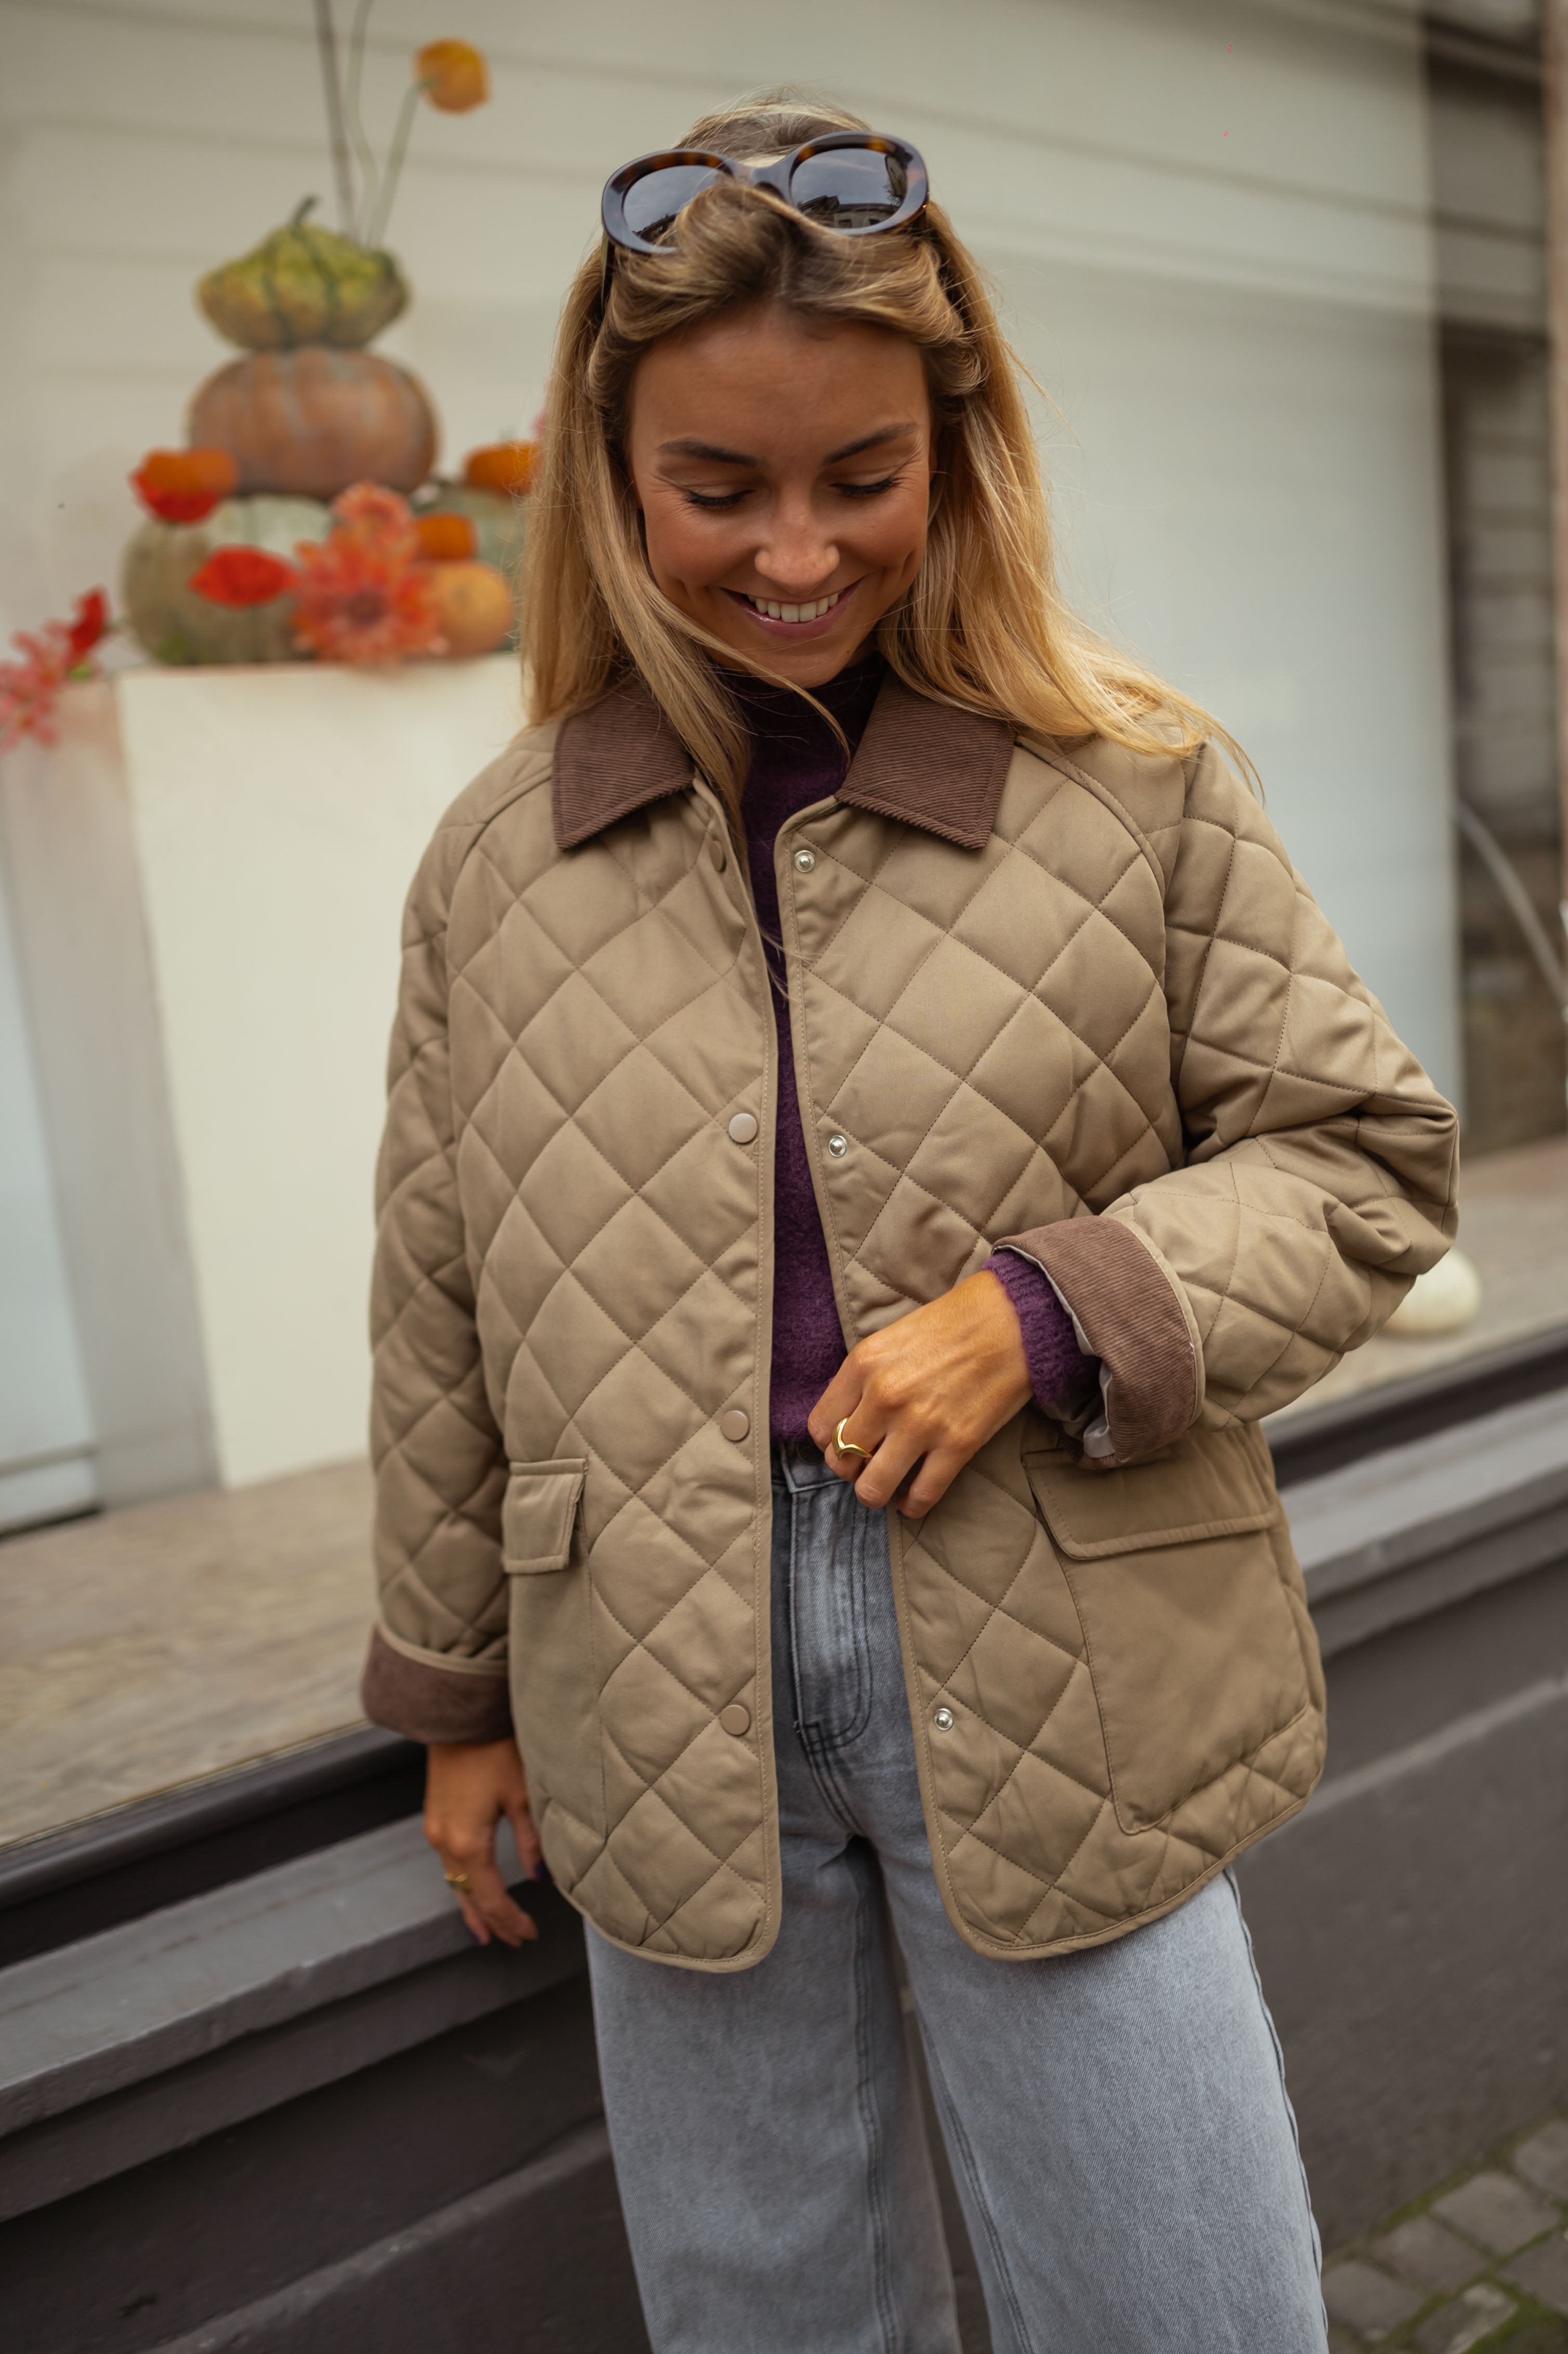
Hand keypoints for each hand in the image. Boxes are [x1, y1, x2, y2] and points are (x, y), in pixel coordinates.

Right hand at [424, 1737, 542, 1946]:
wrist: (459, 1714)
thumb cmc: (495, 1748)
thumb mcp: (523, 1794)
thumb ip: (532, 1841)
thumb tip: (541, 1877)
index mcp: (468, 1842)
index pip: (491, 1897)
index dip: (510, 1920)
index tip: (529, 1935)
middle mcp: (445, 1841)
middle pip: (468, 1896)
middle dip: (491, 1921)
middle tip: (513, 1942)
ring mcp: (435, 1828)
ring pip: (454, 1881)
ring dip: (472, 1906)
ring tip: (486, 1932)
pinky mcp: (435, 1815)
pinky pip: (448, 1863)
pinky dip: (462, 1882)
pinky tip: (470, 1887)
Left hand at [807, 1270, 1032, 1517]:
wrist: (1011, 1320)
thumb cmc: (953, 1323)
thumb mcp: (890, 1338)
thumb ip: (864, 1378)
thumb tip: (849, 1418)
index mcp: (863, 1365)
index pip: (820, 1427)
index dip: (830, 1442)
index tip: (845, 1442)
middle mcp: (884, 1397)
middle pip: (841, 1461)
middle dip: (851, 1469)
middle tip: (866, 1465)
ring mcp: (920, 1425)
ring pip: (871, 1489)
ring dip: (875, 1494)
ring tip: (886, 1486)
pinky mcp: (957, 1445)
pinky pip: (921, 1496)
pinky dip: (912, 1506)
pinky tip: (912, 1500)